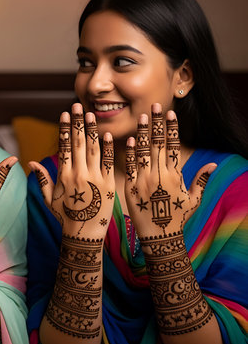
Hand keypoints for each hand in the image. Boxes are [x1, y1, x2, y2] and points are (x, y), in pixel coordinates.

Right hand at [29, 103, 114, 239]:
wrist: (84, 236)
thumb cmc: (64, 218)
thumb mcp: (49, 199)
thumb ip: (42, 179)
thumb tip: (31, 162)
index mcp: (64, 175)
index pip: (64, 146)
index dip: (64, 129)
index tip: (64, 114)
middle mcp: (78, 173)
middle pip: (77, 143)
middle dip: (77, 122)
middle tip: (77, 105)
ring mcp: (95, 178)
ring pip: (93, 149)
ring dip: (91, 130)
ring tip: (90, 113)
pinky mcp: (108, 184)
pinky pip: (108, 163)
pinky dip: (108, 148)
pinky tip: (107, 135)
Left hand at [124, 103, 215, 237]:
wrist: (160, 238)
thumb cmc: (178, 219)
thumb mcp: (193, 200)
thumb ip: (201, 180)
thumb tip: (213, 165)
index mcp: (175, 176)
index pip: (174, 146)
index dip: (172, 129)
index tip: (170, 113)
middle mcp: (160, 175)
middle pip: (159, 144)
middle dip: (158, 124)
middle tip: (155, 106)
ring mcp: (144, 180)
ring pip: (143, 152)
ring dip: (143, 133)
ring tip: (143, 116)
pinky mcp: (131, 187)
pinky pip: (130, 167)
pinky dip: (129, 153)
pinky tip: (129, 140)